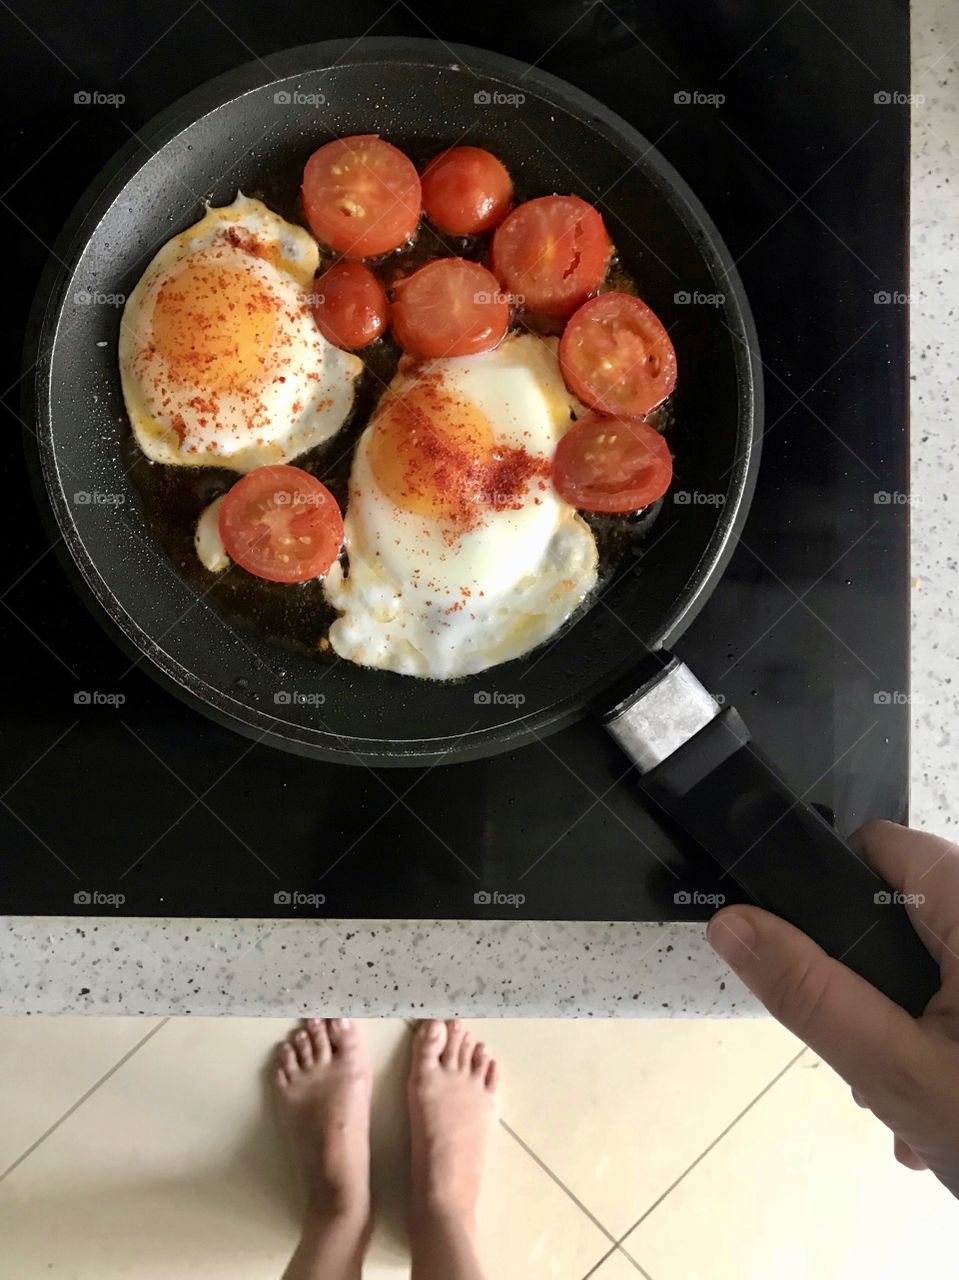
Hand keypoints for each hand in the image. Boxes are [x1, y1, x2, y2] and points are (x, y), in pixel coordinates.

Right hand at [707, 820, 958, 1197]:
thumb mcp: (897, 1071)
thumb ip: (810, 992)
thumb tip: (733, 926)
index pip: (881, 845)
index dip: (828, 890)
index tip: (806, 958)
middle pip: (905, 912)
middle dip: (869, 988)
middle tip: (864, 1066)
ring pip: (938, 962)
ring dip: (908, 1026)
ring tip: (907, 1108)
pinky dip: (949, 1038)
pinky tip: (946, 1108)